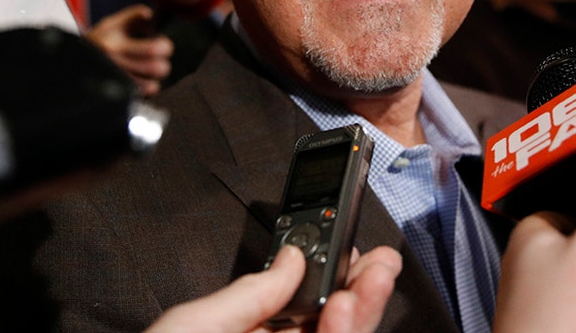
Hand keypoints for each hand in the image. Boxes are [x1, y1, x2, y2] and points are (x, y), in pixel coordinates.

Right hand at [86, 4, 173, 96]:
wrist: (73, 61)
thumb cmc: (98, 41)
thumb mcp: (111, 24)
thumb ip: (133, 15)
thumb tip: (150, 14)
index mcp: (113, 44)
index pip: (153, 49)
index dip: (165, 46)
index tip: (163, 45)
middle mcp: (113, 65)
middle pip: (155, 68)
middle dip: (163, 64)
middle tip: (161, 61)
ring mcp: (114, 82)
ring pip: (151, 86)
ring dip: (156, 79)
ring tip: (152, 74)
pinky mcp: (116, 95)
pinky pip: (141, 97)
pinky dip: (147, 91)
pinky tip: (143, 82)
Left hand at [147, 244, 401, 332]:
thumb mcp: (196, 324)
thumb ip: (250, 292)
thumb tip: (294, 257)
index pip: (304, 304)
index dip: (335, 276)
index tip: (355, 251)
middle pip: (333, 325)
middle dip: (362, 291)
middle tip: (379, 265)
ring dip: (360, 314)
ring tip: (362, 286)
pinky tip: (340, 314)